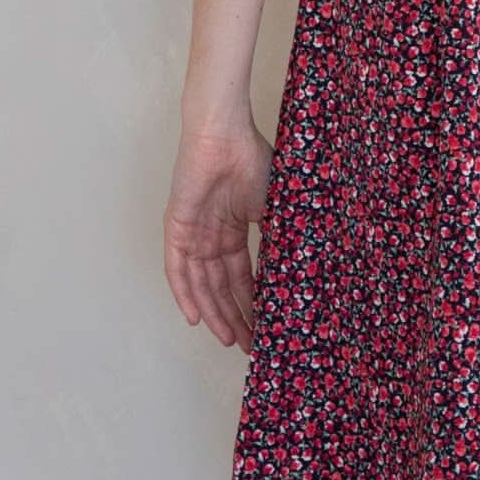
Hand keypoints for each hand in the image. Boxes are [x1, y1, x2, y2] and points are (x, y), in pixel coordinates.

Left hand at [163, 121, 271, 352]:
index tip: (264, 327)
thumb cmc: (252, 159)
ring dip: (214, 313)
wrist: (225, 134)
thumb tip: (303, 266)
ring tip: (229, 339)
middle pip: (220, 288)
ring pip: (200, 285)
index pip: (241, 276)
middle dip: (234, 317)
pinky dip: (185, 295)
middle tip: (247, 345)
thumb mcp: (274, 205)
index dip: (251, 302)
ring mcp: (193, 234)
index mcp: (233, 230)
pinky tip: (196, 319)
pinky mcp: (176, 228)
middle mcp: (211, 237)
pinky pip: (177, 270)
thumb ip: (281, 235)